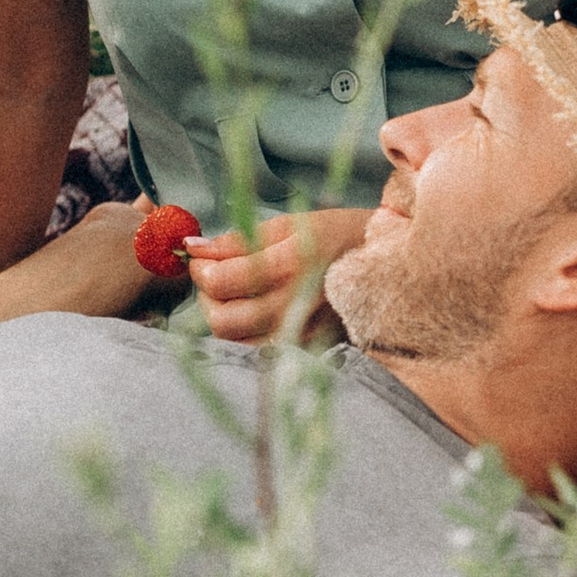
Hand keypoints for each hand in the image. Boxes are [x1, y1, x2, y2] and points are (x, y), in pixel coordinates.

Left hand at [184, 207, 374, 342]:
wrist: (383, 262)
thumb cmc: (335, 236)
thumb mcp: (287, 225)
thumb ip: (236, 240)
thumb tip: (194, 246)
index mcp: (291, 264)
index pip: (223, 281)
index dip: (201, 270)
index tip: (200, 258)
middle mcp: (296, 304)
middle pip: (223, 320)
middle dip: (206, 297)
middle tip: (212, 277)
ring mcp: (302, 333)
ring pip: (235, 341)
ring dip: (220, 316)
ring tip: (230, 294)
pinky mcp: (307, 349)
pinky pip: (256, 351)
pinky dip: (242, 334)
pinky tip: (249, 312)